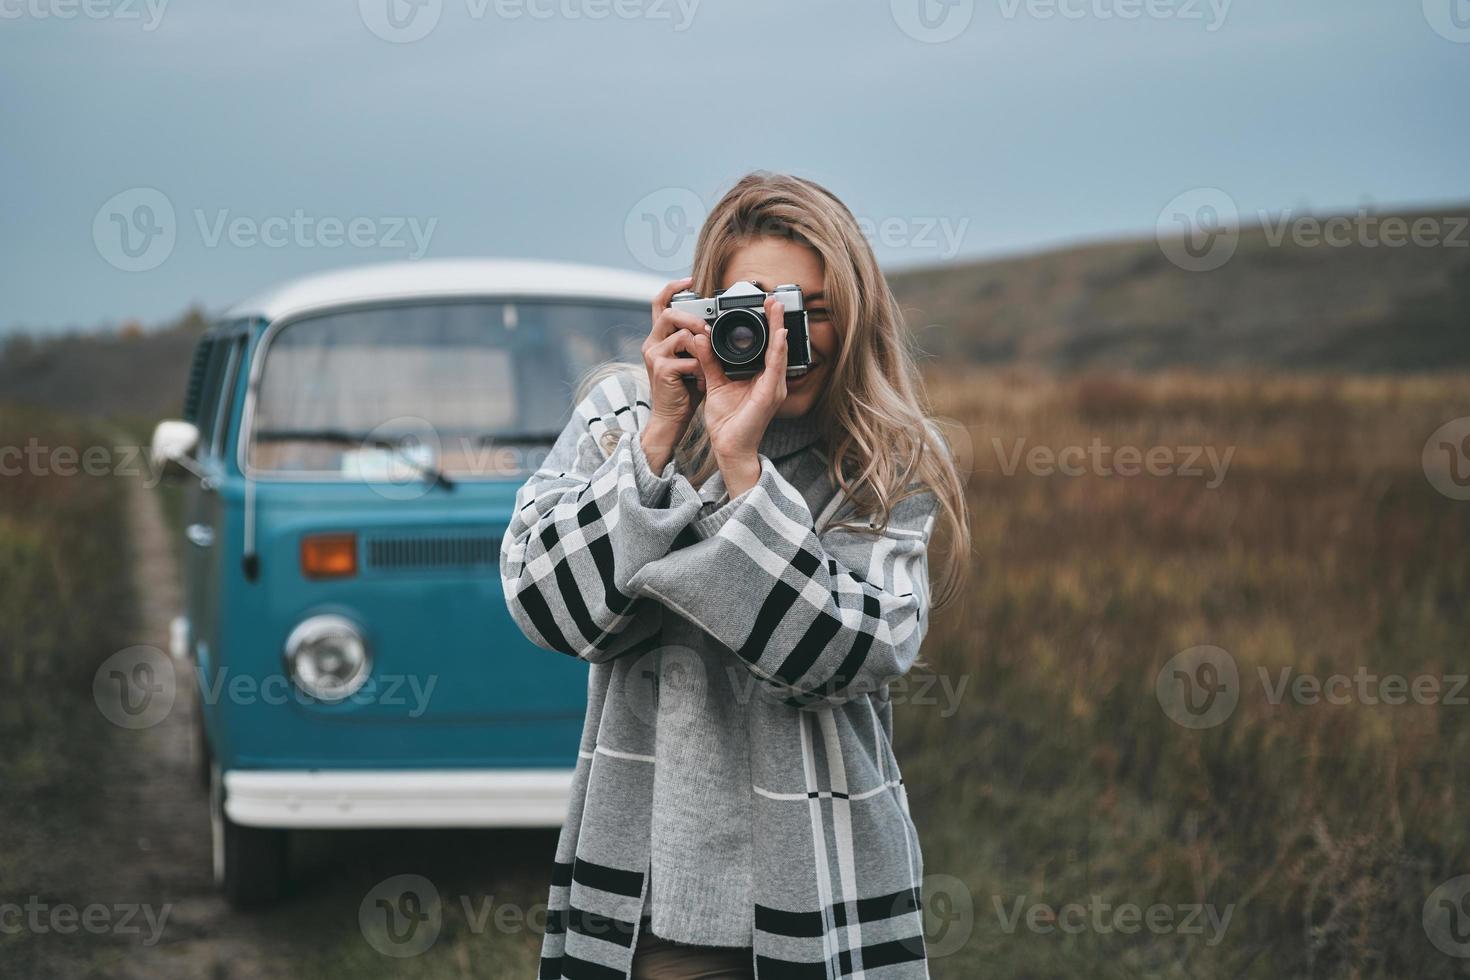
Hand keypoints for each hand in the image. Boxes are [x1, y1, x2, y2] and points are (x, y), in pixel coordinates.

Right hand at [640, 277, 707, 471]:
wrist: (671, 419)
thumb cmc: (683, 391)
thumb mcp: (691, 361)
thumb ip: (697, 342)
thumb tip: (713, 326)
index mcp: (659, 338)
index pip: (659, 304)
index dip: (672, 288)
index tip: (690, 280)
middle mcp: (651, 343)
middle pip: (667, 313)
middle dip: (692, 318)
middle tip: (708, 329)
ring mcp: (654, 355)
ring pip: (679, 332)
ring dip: (700, 342)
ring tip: (709, 356)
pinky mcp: (661, 369)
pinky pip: (687, 357)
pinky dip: (700, 367)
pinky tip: (703, 379)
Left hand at [682, 295, 789, 496]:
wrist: (729, 448)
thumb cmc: (726, 422)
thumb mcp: (714, 384)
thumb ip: (708, 361)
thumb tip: (699, 338)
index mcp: (760, 377)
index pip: (765, 346)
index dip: (766, 325)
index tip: (762, 305)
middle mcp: (771, 381)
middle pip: (776, 345)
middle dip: (776, 320)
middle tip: (773, 298)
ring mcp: (773, 387)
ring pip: (778, 351)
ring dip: (778, 328)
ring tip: (776, 307)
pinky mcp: (770, 395)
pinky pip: (775, 367)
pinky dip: (777, 349)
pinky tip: (778, 334)